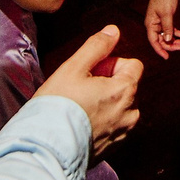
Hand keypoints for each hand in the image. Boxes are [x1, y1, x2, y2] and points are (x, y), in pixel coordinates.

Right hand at [35, 24, 143, 157]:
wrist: (46, 148)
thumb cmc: (58, 106)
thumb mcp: (73, 67)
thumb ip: (96, 46)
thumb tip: (113, 31)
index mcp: (125, 90)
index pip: (133, 65)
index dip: (111, 63)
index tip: (91, 72)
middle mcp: (130, 113)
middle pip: (127, 86)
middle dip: (108, 83)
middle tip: (80, 90)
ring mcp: (122, 132)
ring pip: (121, 107)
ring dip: (106, 103)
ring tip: (79, 108)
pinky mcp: (112, 148)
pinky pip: (114, 126)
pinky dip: (102, 121)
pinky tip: (80, 123)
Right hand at [143, 0, 179, 57]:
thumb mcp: (167, 14)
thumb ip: (168, 28)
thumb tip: (168, 40)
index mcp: (150, 24)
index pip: (153, 41)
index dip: (160, 50)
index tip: (167, 57)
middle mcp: (153, 24)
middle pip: (160, 39)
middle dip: (171, 45)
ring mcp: (158, 21)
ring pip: (166, 35)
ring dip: (174, 40)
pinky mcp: (164, 18)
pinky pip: (169, 29)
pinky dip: (175, 32)